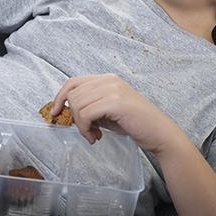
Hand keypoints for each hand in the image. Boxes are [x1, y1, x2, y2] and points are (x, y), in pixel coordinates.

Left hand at [51, 73, 183, 154]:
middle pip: (73, 94)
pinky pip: (85, 114)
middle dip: (73, 116)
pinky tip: (96, 137)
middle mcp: (109, 80)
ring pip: (77, 104)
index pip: (73, 81)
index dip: (60, 96)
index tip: (55, 112)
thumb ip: (91, 105)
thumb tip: (68, 110)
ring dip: (80, 126)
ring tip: (93, 135)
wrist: (159, 133)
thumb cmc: (135, 124)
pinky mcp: (115, 102)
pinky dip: (85, 129)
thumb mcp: (108, 111)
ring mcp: (112, 89)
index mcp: (107, 79)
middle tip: (87, 131)